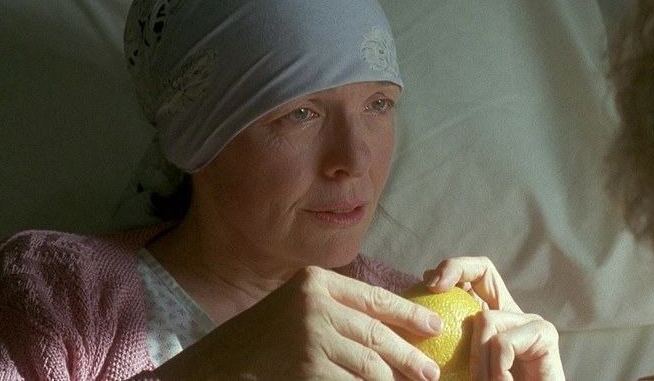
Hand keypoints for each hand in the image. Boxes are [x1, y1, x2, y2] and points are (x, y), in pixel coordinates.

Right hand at [153, 266, 442, 380]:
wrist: (219, 364)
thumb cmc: (263, 338)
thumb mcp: (297, 307)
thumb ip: (337, 308)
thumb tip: (390, 324)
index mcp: (316, 281)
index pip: (374, 298)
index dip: (409, 314)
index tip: (434, 326)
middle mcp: (315, 304)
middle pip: (378, 333)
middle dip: (410, 354)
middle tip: (432, 370)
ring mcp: (311, 337)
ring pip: (370, 364)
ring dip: (395, 379)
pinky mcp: (309, 368)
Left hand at [423, 256, 565, 380]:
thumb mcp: (456, 369)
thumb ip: (440, 344)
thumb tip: (409, 313)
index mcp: (490, 318)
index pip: (471, 277)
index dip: (449, 270)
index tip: (426, 285)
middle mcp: (511, 313)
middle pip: (483, 269)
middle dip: (455, 268)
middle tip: (433, 288)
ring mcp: (530, 322)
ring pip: (486, 318)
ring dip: (477, 359)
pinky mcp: (547, 336)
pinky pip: (504, 342)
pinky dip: (496, 370)